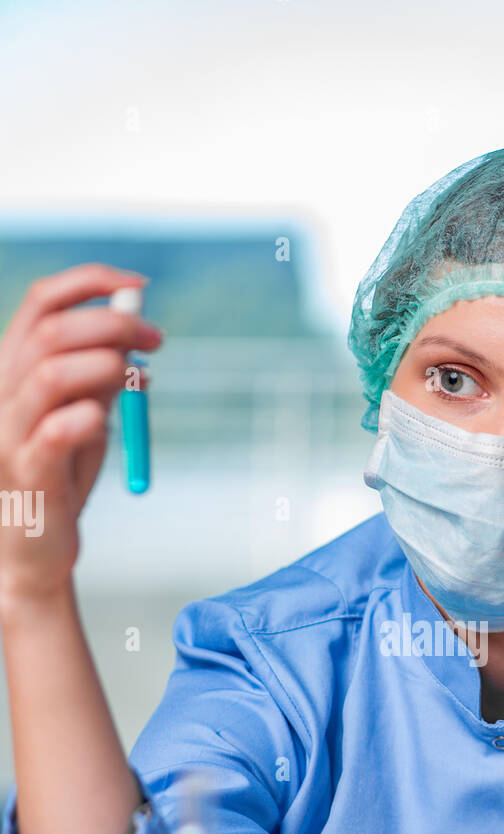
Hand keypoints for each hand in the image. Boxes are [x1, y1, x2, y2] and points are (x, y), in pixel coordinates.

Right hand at [0, 263, 162, 612]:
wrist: (35, 552)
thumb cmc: (60, 479)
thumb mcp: (85, 416)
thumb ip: (102, 378)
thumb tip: (137, 337)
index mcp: (13, 368)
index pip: (42, 300)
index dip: (91, 281)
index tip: (139, 285)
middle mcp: (2, 393)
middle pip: (51, 330)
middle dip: (113, 323)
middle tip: (157, 341)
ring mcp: (10, 434)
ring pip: (49, 373)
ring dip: (104, 364)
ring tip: (135, 378)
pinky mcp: (29, 474)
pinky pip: (53, 433)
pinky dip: (87, 416)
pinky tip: (105, 419)